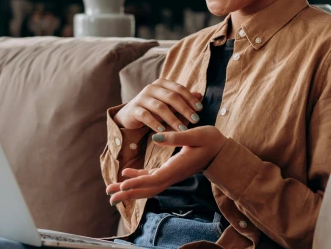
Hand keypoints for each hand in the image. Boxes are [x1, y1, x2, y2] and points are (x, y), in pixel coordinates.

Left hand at [106, 126, 226, 204]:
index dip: (138, 182)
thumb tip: (155, 139)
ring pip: (147, 186)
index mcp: (177, 167)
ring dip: (129, 188)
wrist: (221, 150)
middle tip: (109, 195)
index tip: (123, 183)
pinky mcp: (170, 171)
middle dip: (128, 192)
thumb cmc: (210, 140)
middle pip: (147, 189)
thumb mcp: (196, 134)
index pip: (154, 179)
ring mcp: (171, 175)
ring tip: (111, 190)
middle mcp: (172, 175)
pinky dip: (137, 179)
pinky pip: (151, 179)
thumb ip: (176, 137)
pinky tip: (126, 175)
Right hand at [113, 78, 203, 132]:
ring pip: (160, 107)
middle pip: (171, 97)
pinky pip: (146, 116)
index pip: (179, 89)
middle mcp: (151, 88)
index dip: (190, 98)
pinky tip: (163, 131)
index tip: (200, 109)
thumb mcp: (169, 104)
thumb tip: (200, 95)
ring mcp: (141, 98)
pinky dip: (155, 123)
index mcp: (161, 83)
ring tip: (182, 130)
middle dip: (185, 109)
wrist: (130, 115)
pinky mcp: (134, 109)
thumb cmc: (153, 109)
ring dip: (173, 119)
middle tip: (195, 120)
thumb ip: (183, 99)